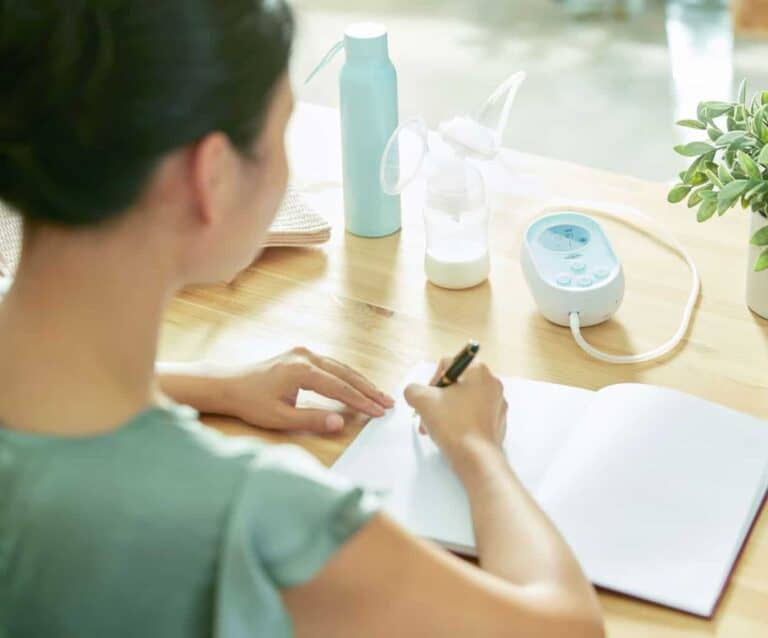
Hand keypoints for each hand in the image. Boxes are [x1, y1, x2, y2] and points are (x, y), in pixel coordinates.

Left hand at [216, 347, 393, 432]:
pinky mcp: (302, 354)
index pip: (339, 387)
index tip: (378, 412)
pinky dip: (346, 376)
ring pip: (340, 367)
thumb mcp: (280, 418)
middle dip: (368, 389)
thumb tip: (340, 424)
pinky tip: (358, 385)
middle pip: (345, 373)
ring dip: (360, 382)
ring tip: (379, 396)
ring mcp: (304, 352)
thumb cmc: (251, 403)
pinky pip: (331, 365)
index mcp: (301, 370)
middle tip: (387, 402)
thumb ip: (312, 420)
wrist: (230, 385)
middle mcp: (305, 356)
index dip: (361, 401)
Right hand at [404, 359, 506, 468]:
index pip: (448, 365)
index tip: (428, 399)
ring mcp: (498, 404)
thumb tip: (415, 392)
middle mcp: (492, 383)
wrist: (476, 458)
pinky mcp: (498, 422)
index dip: (432, 381)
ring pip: (465, 401)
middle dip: (439, 399)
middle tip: (429, 415)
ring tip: (437, 428)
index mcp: (478, 371)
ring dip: (447, 411)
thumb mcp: (422, 400)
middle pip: (457, 384)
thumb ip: (413, 389)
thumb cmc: (453, 424)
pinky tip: (452, 435)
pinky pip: (475, 416)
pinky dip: (462, 422)